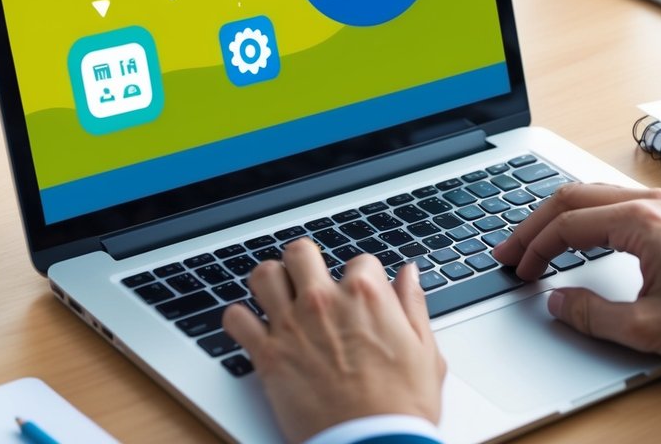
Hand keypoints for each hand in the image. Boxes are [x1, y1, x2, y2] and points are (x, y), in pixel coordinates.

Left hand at [223, 240, 445, 443]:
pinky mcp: (267, 355)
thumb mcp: (425, 351)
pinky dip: (240, 321)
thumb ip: (413, 305)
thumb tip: (409, 274)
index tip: (361, 296)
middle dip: (306, 263)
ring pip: (263, 274)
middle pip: (301, 252)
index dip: (361, 278)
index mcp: (366, 296)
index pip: (359, 260)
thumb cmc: (401, 407)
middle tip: (310, 281)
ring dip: (270, 282)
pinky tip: (254, 329)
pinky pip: (235, 319)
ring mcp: (291, 325)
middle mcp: (324, 302)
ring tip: (279, 297)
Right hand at [493, 183, 660, 361]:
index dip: (534, 249)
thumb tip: (557, 301)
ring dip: (559, 216)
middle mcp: (649, 202)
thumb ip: (593, 314)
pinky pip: (615, 201)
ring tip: (536, 242)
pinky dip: (586, 215)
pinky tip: (580, 235)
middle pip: (572, 197)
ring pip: (593, 194)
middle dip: (534, 224)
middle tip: (509, 249)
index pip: (566, 224)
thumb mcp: (649, 328)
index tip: (518, 271)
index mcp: (639, 222)